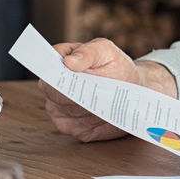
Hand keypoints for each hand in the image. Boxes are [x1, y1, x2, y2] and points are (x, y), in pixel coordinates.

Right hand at [38, 38, 177, 141]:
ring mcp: (58, 107)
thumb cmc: (116, 66)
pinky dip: (86, 122)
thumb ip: (89, 52)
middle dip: (71, 91)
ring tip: (100, 100)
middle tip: (92, 89)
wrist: (131, 90)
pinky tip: (100, 114)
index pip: (48, 65)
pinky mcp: (69, 125)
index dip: (55, 70)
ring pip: (61, 110)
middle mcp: (54, 85)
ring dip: (80, 107)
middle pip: (52, 91)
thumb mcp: (107, 51)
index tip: (68, 73)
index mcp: (60, 61)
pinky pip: (70, 127)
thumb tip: (69, 61)